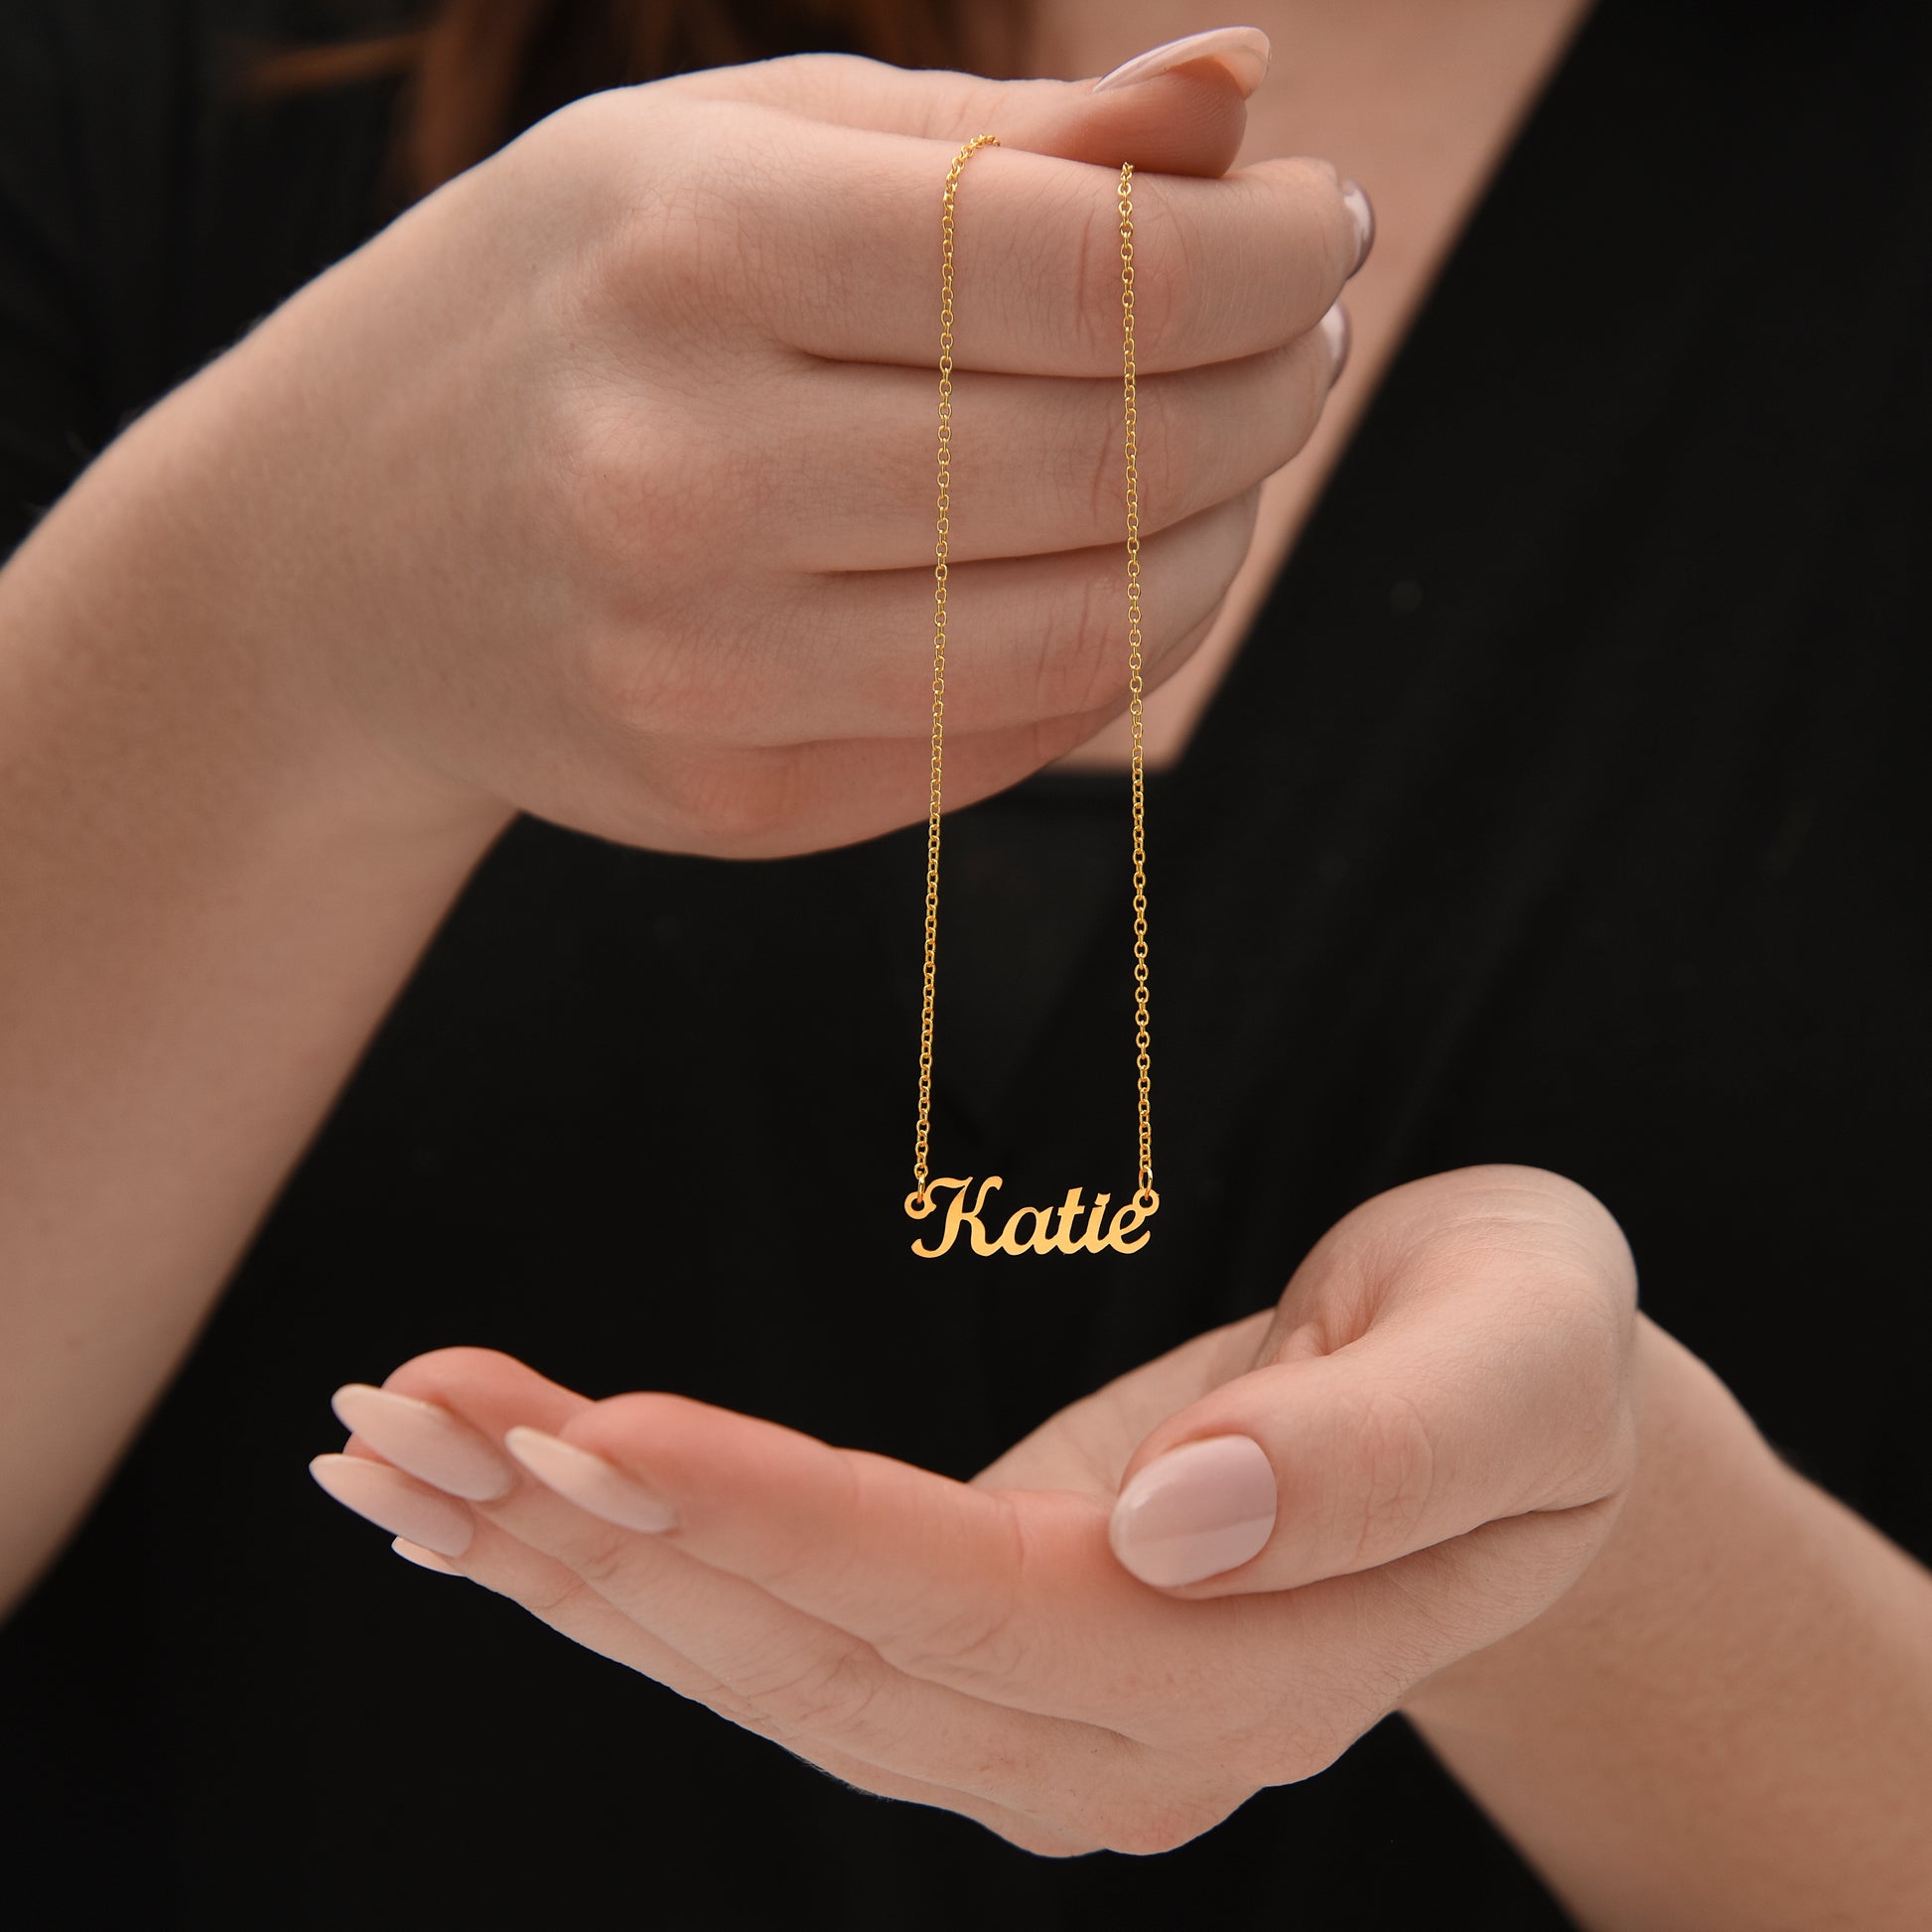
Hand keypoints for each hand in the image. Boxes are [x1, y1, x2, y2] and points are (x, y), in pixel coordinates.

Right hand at [145, 47, 1363, 855]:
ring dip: (1226, 534)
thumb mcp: (732, 148)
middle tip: (1301, 337)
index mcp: (693, 250)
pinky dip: (1115, 649)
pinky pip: (1016, 736)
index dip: (1267, 255)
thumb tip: (1246, 95)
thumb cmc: (562, 307)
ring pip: (1099, 628)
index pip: (1099, 273)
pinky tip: (1115, 563)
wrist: (342, 557)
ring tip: (1230, 451)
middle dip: (1275, 387)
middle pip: (1124, 458)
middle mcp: (686, 474)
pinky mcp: (735, 800)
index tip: (1324, 226)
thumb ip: (998, 136)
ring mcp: (705, 668)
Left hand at [310, 1164, 1634, 1856]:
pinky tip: (488, 1507)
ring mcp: (1036, 1720)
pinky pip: (778, 1634)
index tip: (601, 1428)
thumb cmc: (1525, 1358)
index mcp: (1252, 1668)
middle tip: (412, 1416)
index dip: (783, 1529)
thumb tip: (1184, 1523)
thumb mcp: (1519, 1368)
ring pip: (764, 1665)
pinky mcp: (981, 1657)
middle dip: (601, 1541)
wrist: (1517, 1411)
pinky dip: (621, 1569)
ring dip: (565, 1560)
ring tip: (394, 1447)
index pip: (975, 1609)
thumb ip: (1381, 1461)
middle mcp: (1119, 1738)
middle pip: (819, 1661)